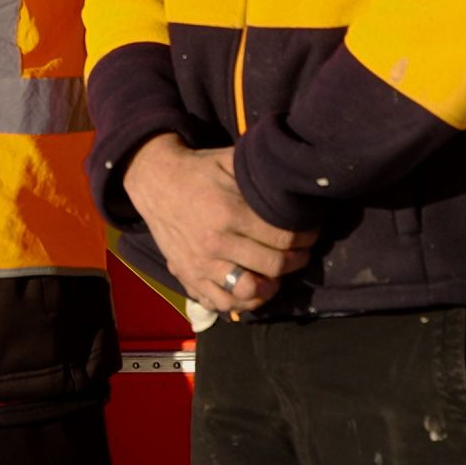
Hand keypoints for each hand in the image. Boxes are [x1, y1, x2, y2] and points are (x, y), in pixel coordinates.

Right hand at [122, 135, 314, 315]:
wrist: (154, 183)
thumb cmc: (197, 171)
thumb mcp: (228, 161)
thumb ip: (260, 173)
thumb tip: (295, 183)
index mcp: (227, 213)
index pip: (282, 237)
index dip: (305, 237)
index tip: (311, 232)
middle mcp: (214, 243)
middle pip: (273, 265)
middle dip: (297, 260)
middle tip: (302, 251)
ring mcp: (200, 264)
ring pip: (249, 290)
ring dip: (272, 286)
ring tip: (278, 273)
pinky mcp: (188, 276)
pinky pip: (222, 303)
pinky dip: (243, 301)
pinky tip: (253, 287)